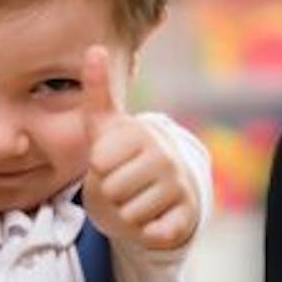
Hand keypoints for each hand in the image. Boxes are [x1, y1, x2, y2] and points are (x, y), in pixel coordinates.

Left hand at [82, 45, 199, 249]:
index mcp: (142, 133)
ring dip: (127, 213)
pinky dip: (147, 231)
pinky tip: (154, 217)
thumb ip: (97, 90)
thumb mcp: (106, 125)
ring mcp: (180, 188)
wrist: (166, 187)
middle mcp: (166, 157)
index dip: (98, 168)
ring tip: (138, 198)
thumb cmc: (126, 153)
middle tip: (125, 183)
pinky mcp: (187, 218)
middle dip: (110, 193)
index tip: (112, 160)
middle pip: (111, 190)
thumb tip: (95, 48)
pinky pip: (152, 234)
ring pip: (128, 214)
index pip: (98, 163)